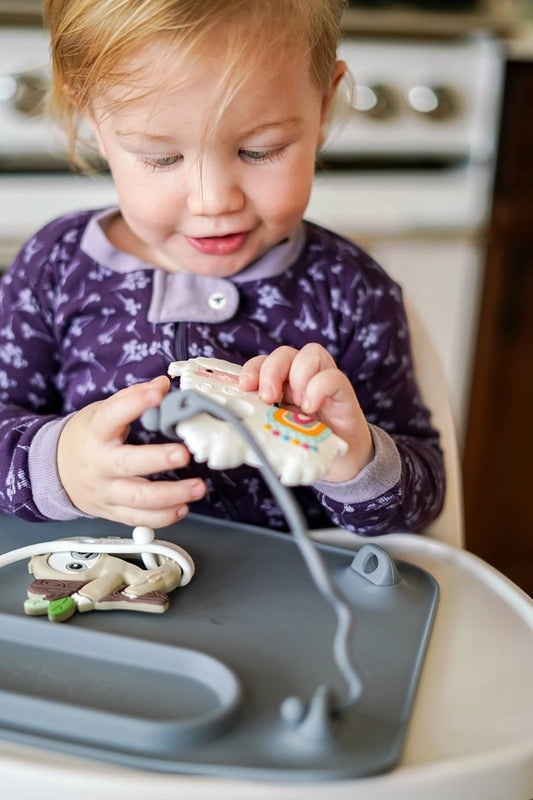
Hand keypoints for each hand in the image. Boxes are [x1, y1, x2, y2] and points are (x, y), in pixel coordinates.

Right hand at [57, 376, 205, 527]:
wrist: (56, 471)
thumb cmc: (85, 439)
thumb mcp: (100, 412)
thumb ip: (132, 398)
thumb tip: (162, 384)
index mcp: (95, 433)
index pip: (112, 416)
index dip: (134, 404)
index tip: (157, 395)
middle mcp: (100, 464)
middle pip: (128, 464)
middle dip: (158, 460)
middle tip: (183, 454)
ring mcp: (106, 490)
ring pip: (137, 498)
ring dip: (171, 495)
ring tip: (197, 487)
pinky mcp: (112, 511)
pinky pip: (138, 518)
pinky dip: (163, 517)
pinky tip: (182, 507)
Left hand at [239, 344, 373, 482]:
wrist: (340, 463)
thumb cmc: (305, 444)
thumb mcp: (275, 432)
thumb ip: (257, 422)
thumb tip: (231, 424)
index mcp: (280, 385)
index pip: (263, 362)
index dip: (251, 369)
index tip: (244, 387)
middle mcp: (301, 378)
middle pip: (284, 353)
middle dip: (271, 370)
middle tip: (268, 397)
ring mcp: (323, 381)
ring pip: (311, 353)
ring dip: (298, 374)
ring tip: (297, 403)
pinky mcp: (343, 393)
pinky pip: (333, 376)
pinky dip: (319, 387)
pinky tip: (311, 407)